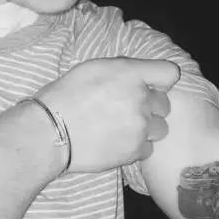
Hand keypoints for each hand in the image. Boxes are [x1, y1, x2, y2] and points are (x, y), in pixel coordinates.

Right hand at [35, 58, 179, 172]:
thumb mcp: (93, 69)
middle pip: (164, 104)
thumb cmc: (64, 97)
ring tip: (122, 130)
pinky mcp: (135, 150)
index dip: (161, 81)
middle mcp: (141, 98)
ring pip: (160, 128)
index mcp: (130, 73)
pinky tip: (117, 143)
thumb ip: (123, 71)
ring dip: (146, 129)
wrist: (49, 132)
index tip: (151, 86)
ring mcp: (140, 126)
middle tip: (126, 111)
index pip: (170, 73)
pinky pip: (148, 148)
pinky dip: (136, 147)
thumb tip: (140, 77)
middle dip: (150, 107)